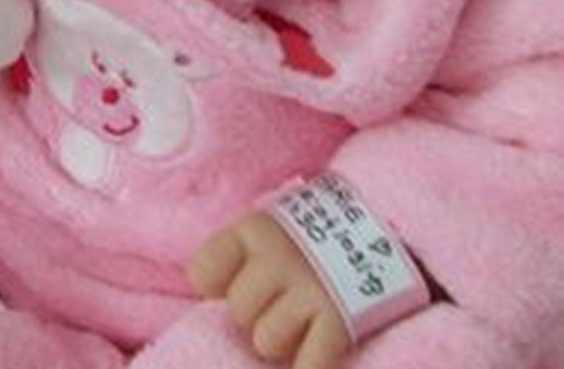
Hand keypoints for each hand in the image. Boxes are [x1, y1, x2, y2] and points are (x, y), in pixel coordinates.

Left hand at [189, 211, 350, 368]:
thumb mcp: (265, 230)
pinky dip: (310, 365)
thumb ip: (232, 256)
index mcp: (255, 231)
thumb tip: (204, 286)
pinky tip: (313, 354)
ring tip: (298, 321)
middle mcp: (280, 257)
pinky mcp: (343, 320)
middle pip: (239, 311)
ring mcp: (312, 288)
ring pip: (267, 342)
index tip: (226, 281)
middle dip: (254, 313)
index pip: (203, 270)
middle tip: (276, 300)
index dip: (214, 282)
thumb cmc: (304, 240)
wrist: (376, 226)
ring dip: (282, 339)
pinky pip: (311, 364)